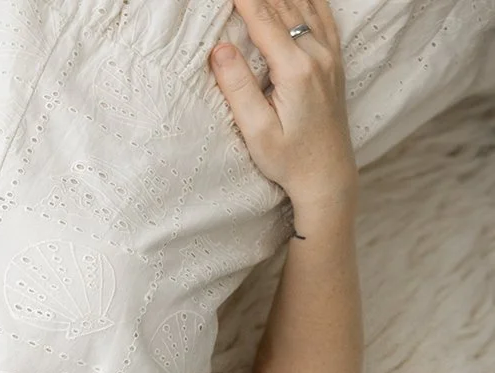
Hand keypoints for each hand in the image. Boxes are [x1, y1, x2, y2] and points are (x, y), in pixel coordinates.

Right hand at [211, 0, 356, 212]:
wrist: (328, 175)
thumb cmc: (288, 159)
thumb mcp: (256, 131)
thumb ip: (238, 87)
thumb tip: (220, 48)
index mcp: (296, 70)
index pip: (264, 22)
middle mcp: (318, 56)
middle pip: (285, 7)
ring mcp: (330, 56)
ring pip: (305, 7)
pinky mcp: (334, 62)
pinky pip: (324, 17)